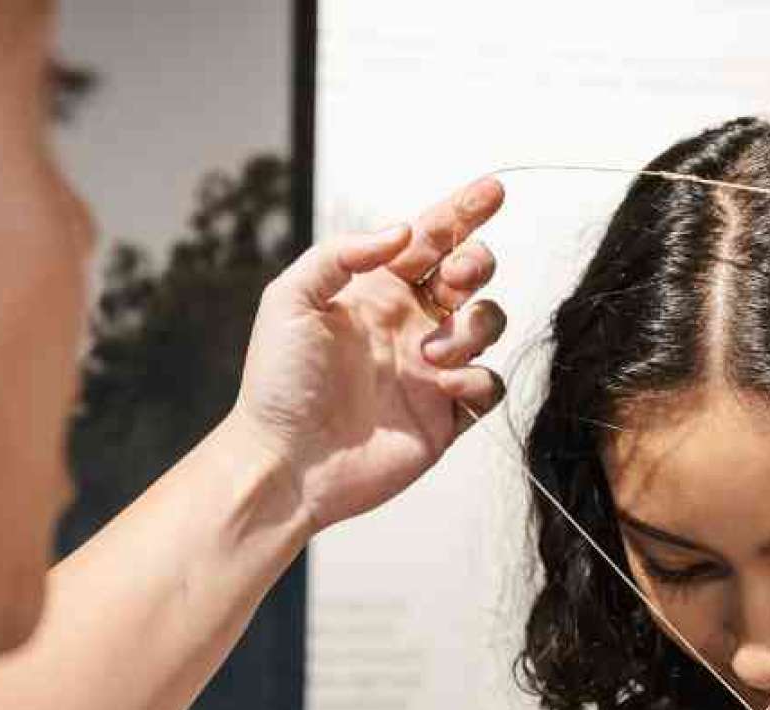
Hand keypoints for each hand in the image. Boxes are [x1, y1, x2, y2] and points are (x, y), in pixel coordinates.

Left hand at [229, 177, 508, 532]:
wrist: (285, 461)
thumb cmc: (278, 383)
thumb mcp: (290, 300)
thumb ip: (341, 255)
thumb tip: (400, 232)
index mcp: (376, 291)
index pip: (430, 239)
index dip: (463, 210)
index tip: (492, 189)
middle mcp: (409, 324)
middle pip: (469, 273)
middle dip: (476, 261)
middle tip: (457, 275)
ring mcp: (430, 368)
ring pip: (486, 324)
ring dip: (474, 326)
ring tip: (431, 352)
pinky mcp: (445, 416)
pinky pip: (487, 386)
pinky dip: (477, 379)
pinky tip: (443, 385)